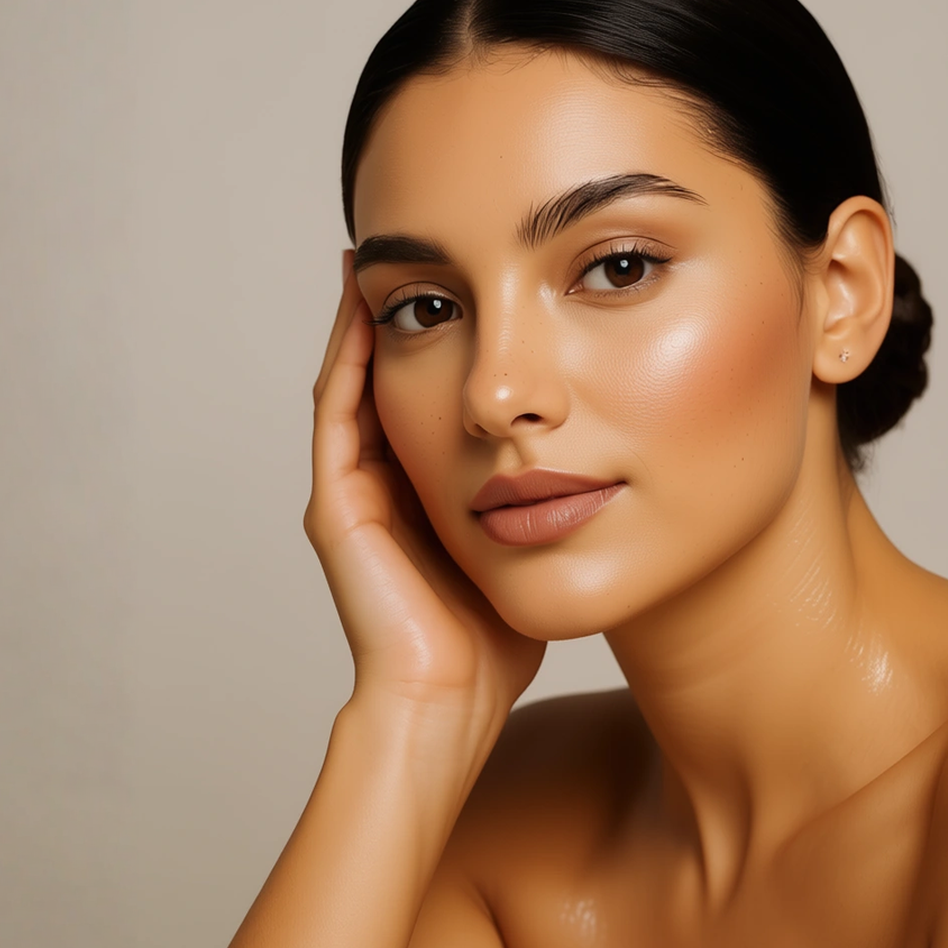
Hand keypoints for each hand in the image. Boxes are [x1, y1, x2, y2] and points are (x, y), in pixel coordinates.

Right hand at [304, 250, 544, 724]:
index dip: (444, 334)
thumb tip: (610, 450)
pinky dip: (348, 356)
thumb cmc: (498, 640)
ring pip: (354, 380)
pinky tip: (368, 304)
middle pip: (386, 374)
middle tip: (420, 245)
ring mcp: (352, 491)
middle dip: (403, 311)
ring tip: (383, 254)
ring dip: (365, 317)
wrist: (452, 702)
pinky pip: (338, 412)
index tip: (473, 279)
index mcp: (424, 488)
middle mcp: (381, 482)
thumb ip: (550, 499)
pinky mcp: (337, 506)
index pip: (427, 390)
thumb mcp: (532, 545)